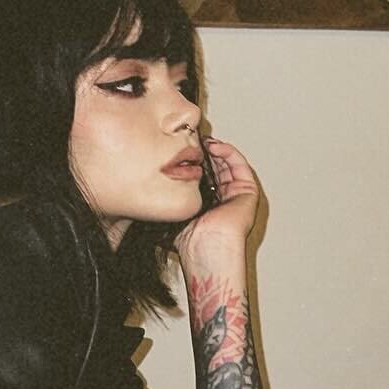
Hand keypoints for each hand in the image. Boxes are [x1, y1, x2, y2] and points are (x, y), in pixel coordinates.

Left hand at [174, 138, 261, 267]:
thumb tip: (140, 197)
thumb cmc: (188, 240)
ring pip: (228, 163)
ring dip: (216, 149)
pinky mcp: (248, 192)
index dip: (193, 162)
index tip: (181, 151)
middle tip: (193, 140)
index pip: (202, 176)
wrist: (204, 248)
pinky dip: (229, 153)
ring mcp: (236, 195)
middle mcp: (222, 199)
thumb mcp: (169, 214)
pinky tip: (214, 147)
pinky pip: (240, 166)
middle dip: (205, 152)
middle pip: (216, 167)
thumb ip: (161, 203)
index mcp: (206, 204)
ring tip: (203, 142)